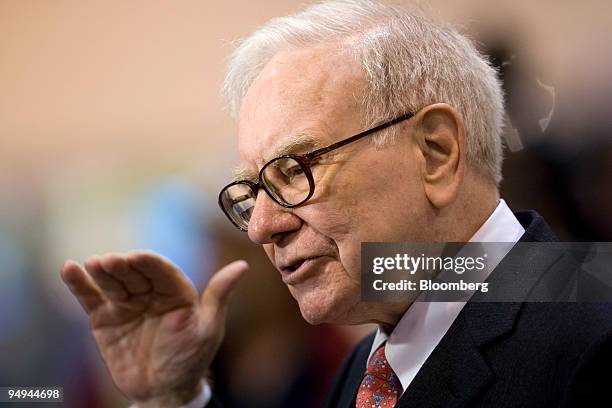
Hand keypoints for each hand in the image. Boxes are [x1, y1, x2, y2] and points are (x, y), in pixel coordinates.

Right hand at [60, 251, 247, 406]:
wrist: (163, 391)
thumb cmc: (190, 359)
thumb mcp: (208, 329)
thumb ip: (219, 296)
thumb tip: (244, 265)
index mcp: (176, 292)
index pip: (163, 272)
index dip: (150, 264)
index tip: (137, 257)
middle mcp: (150, 293)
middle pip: (135, 275)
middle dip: (123, 267)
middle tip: (111, 261)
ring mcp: (126, 304)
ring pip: (112, 283)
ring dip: (101, 272)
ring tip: (93, 265)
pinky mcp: (105, 319)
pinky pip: (91, 299)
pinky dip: (79, 285)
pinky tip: (69, 269)